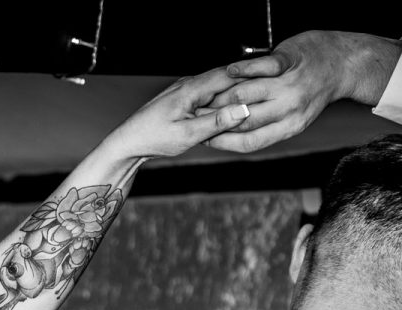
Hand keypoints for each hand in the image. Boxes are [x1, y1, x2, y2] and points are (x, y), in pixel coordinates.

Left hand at [102, 66, 256, 160]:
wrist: (129, 142)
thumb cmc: (153, 138)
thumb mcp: (187, 135)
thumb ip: (216, 122)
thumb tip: (242, 111)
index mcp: (190, 88)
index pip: (227, 76)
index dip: (250, 79)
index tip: (271, 84)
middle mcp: (189, 84)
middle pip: (225, 79)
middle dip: (246, 86)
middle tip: (270, 92)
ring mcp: (186, 89)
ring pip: (218, 88)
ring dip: (235, 95)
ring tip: (257, 101)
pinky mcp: (185, 98)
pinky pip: (210, 96)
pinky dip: (222, 102)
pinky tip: (233, 111)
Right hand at [203, 31, 400, 154]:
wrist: (342, 64)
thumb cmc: (312, 90)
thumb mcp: (295, 116)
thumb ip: (269, 125)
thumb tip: (236, 134)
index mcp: (290, 128)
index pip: (249, 142)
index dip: (223, 141)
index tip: (203, 137)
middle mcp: (290, 110)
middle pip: (243, 119)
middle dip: (217, 117)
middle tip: (196, 114)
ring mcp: (291, 85)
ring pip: (247, 94)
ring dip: (223, 94)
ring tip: (206, 93)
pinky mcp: (290, 61)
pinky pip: (261, 67)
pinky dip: (241, 69)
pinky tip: (228, 71)